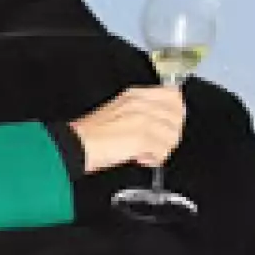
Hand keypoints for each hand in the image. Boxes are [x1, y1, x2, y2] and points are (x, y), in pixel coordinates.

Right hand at [71, 85, 185, 174]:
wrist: (77, 145)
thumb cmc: (93, 134)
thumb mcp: (120, 112)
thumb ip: (143, 112)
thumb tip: (164, 123)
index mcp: (136, 94)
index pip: (173, 95)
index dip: (176, 113)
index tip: (170, 125)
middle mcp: (142, 104)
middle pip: (178, 117)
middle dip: (170, 134)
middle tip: (155, 143)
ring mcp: (143, 119)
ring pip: (173, 136)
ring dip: (161, 149)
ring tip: (144, 152)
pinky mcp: (142, 137)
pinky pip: (162, 152)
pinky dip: (153, 160)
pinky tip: (139, 157)